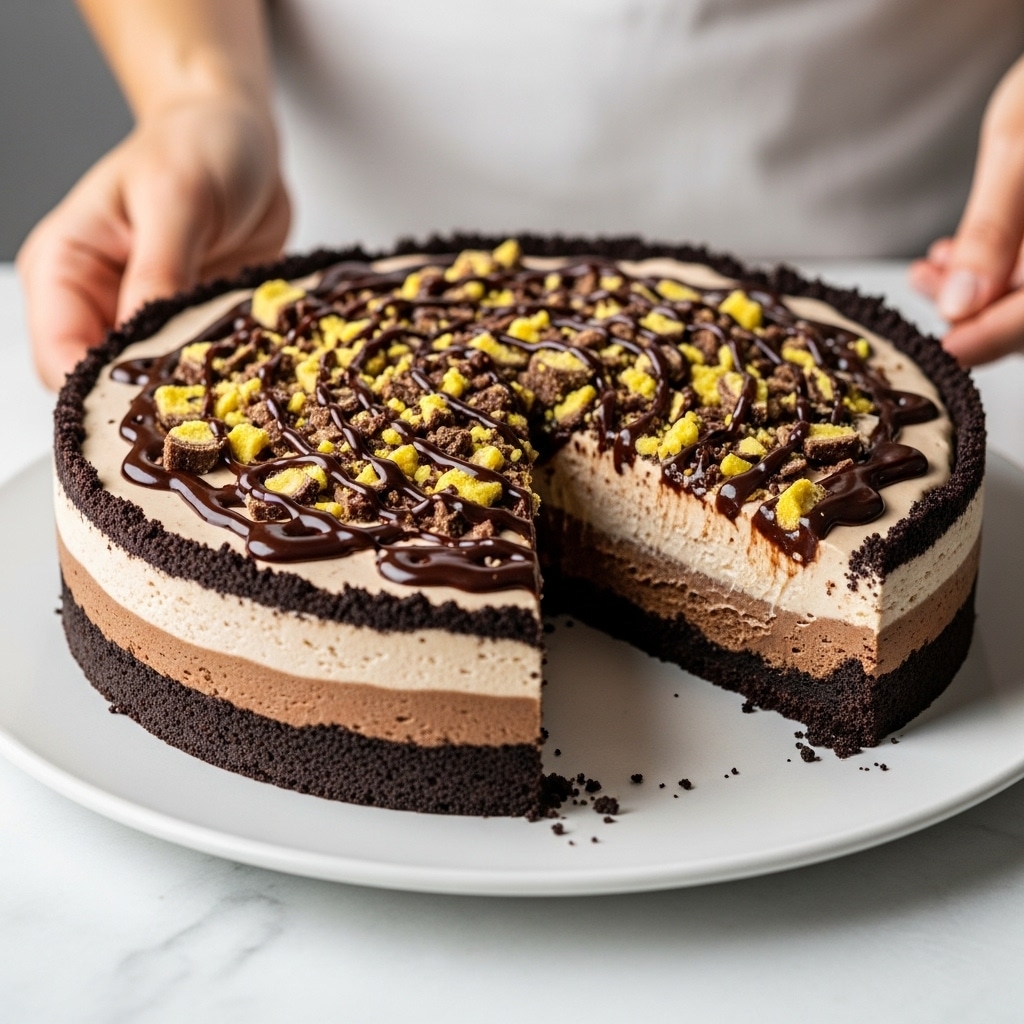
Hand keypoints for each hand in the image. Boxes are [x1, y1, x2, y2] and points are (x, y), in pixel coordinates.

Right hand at [17, 97, 289, 389]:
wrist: (240, 138)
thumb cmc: (197, 146)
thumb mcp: (178, 198)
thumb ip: (161, 270)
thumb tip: (145, 337)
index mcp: (66, 266)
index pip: (60, 353)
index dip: (99, 391)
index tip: (153, 406)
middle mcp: (98, 302)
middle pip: (101, 384)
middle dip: (146, 403)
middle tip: (199, 414)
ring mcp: (146, 321)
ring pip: (153, 387)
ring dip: (189, 395)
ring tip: (229, 400)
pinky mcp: (190, 329)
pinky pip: (198, 372)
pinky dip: (219, 381)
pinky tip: (246, 385)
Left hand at [911, 55, 1023, 366]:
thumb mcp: (1019, 148)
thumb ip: (991, 230)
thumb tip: (960, 305)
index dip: (992, 338)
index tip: (944, 350)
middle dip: (977, 312)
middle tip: (927, 289)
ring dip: (981, 291)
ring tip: (931, 269)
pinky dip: (999, 269)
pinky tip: (961, 253)